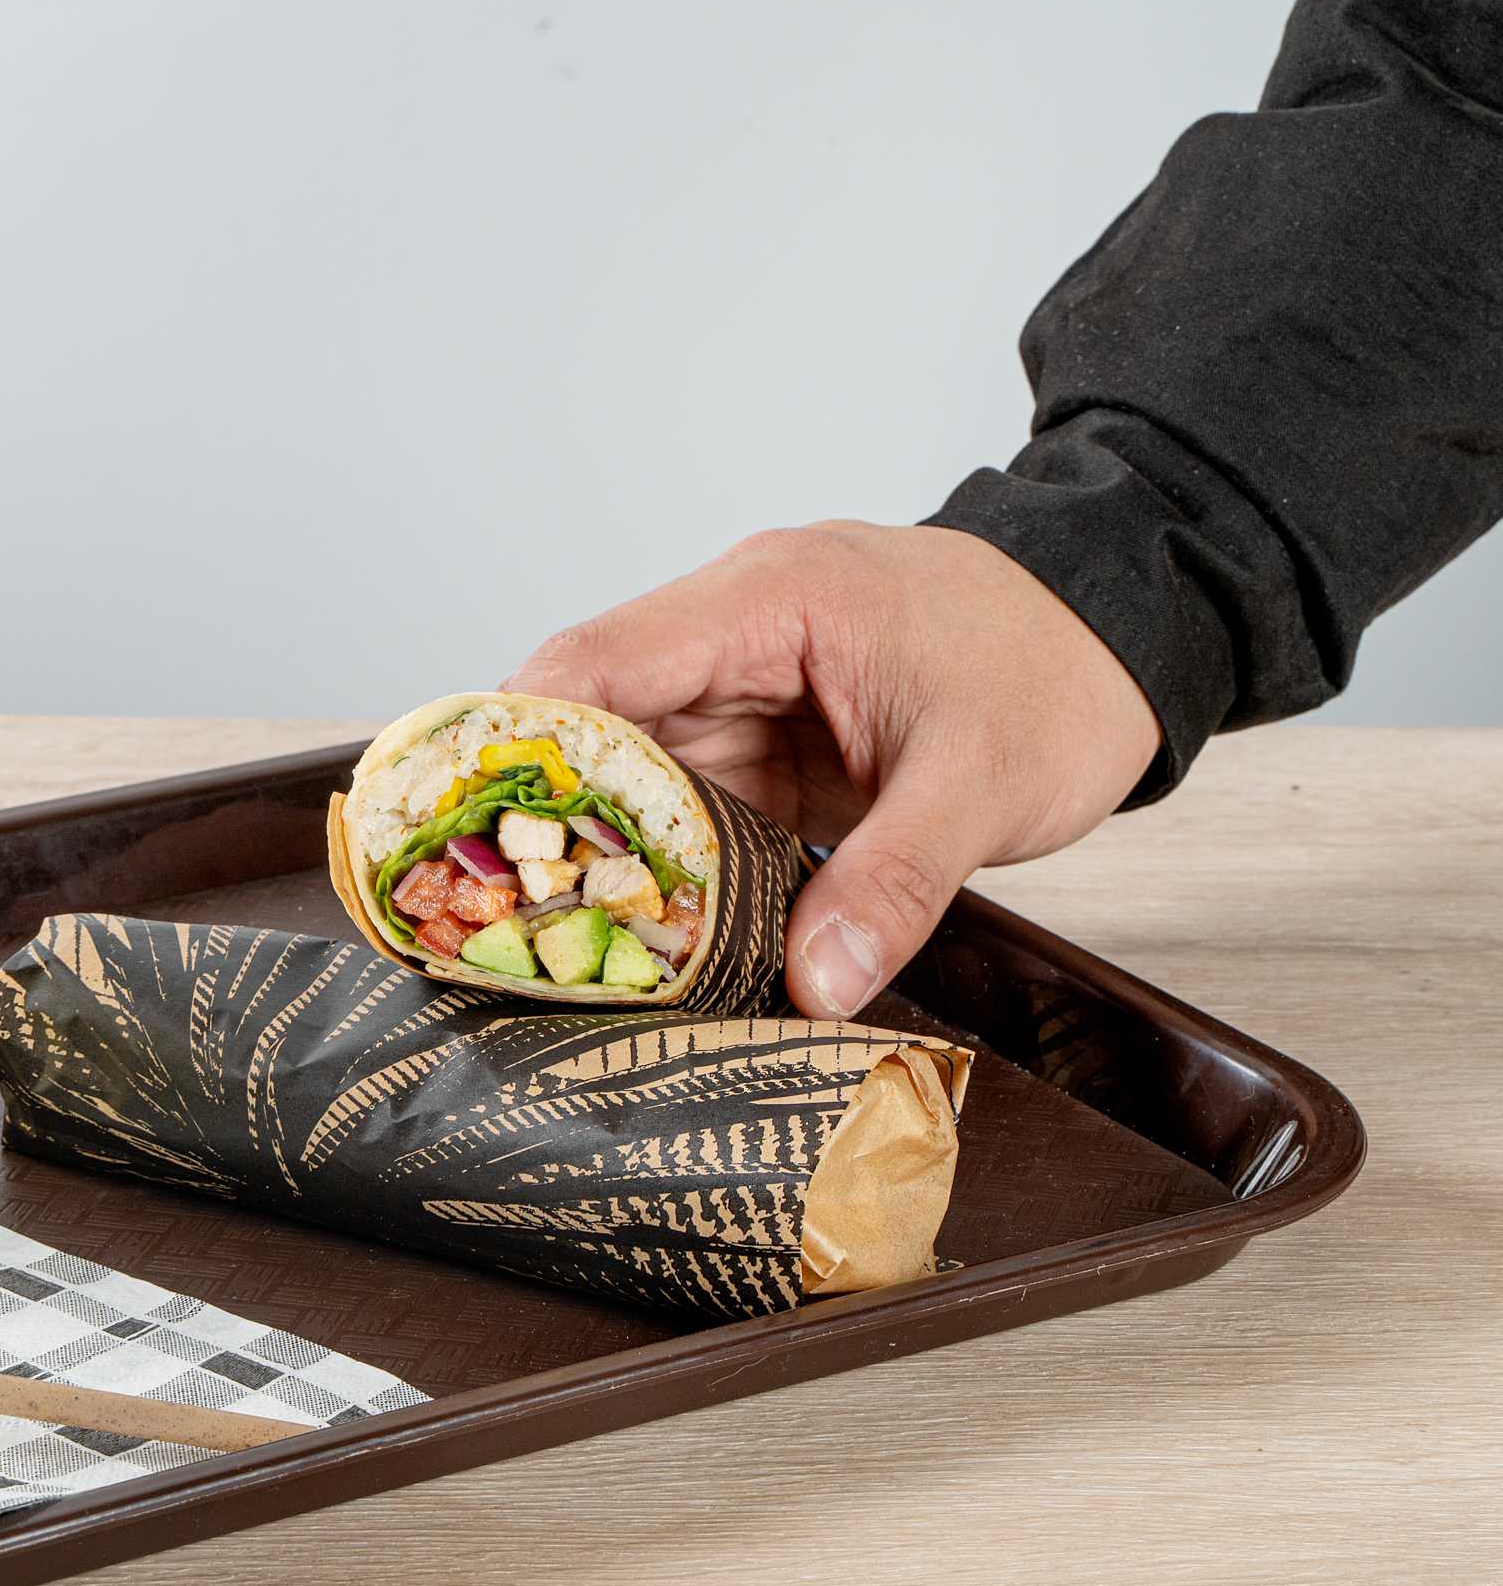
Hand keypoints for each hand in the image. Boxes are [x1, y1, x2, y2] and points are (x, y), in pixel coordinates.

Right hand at [505, 521, 1161, 1017]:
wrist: (1123, 633)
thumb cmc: (1057, 669)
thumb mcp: (983, 784)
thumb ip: (893, 883)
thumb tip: (814, 985)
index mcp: (771, 601)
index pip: (601, 657)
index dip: (517, 736)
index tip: (461, 825)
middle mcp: (739, 636)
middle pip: (601, 724)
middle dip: (552, 820)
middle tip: (505, 921)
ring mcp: (753, 691)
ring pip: (643, 774)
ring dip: (613, 854)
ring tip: (571, 946)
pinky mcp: (776, 742)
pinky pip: (699, 805)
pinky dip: (676, 866)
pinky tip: (656, 933)